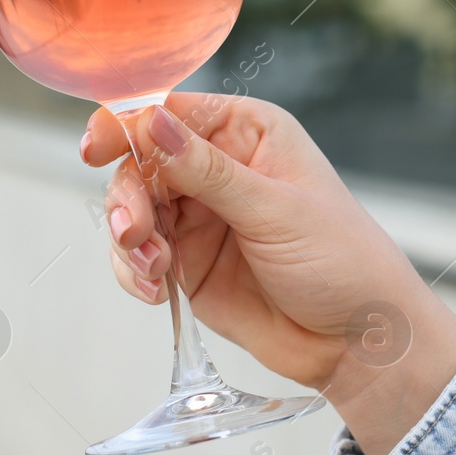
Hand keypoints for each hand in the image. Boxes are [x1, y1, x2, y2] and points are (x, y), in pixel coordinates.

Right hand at [81, 93, 455, 454]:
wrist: (358, 342)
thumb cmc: (341, 261)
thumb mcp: (275, 211)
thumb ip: (207, 171)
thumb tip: (150, 122)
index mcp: (246, 132)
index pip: (172, 113)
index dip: (129, 125)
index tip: (97, 147)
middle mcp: (217, 167)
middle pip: (140, 163)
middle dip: (129, 198)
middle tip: (133, 233)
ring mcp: (199, 216)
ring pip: (133, 210)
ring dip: (129, 239)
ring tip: (153, 271)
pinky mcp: (187, 262)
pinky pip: (139, 256)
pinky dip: (135, 271)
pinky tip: (154, 291)